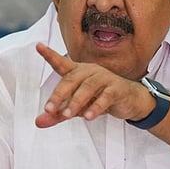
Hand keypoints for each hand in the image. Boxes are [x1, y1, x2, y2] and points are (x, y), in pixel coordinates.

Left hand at [34, 42, 153, 127]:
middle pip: (71, 80)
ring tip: (66, 115)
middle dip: (58, 95)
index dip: (50, 55)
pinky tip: (88, 116)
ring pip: (87, 88)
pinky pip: (105, 97)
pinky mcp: (117, 89)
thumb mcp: (76, 107)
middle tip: (48, 109)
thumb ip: (58, 114)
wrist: (130, 100)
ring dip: (76, 102)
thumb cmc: (100, 98)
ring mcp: (104, 78)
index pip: (61, 63)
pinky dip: (96, 107)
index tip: (38, 46)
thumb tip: (39, 122)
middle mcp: (89, 71)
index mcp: (77, 72)